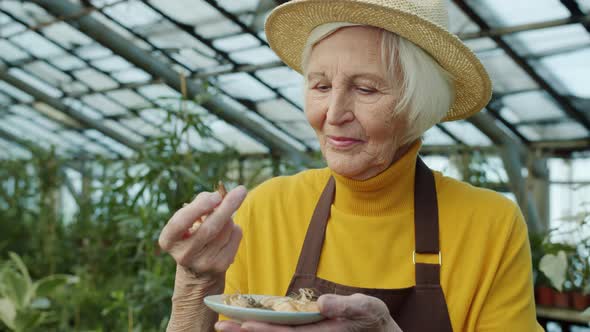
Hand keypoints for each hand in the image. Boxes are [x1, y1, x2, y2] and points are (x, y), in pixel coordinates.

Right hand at [158, 186, 247, 283]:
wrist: (198, 272)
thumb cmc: (192, 235)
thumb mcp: (187, 221)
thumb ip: (200, 205)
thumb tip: (221, 197)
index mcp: (168, 240)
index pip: (180, 223)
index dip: (199, 208)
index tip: (216, 196)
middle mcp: (184, 254)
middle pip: (209, 228)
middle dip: (227, 207)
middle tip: (241, 191)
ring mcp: (203, 262)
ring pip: (226, 229)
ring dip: (229, 217)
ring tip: (222, 218)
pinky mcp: (221, 265)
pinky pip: (235, 236)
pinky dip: (234, 228)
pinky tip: (226, 232)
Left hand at [215, 293, 401, 331]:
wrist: (376, 330)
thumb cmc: (372, 318)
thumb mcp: (365, 307)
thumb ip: (345, 306)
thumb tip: (323, 302)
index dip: (264, 330)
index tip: (243, 325)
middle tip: (219, 325)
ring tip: (223, 325)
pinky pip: (281, 331)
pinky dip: (263, 329)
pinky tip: (245, 325)